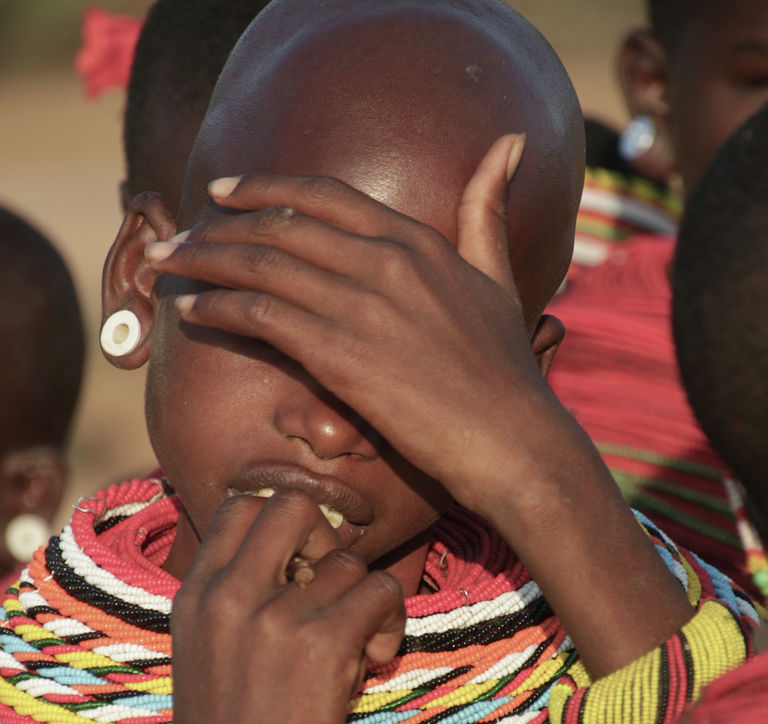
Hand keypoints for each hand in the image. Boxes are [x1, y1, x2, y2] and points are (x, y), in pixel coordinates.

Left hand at [146, 133, 548, 517]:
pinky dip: (218, 308)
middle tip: (174, 238)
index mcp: (416, 240)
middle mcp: (383, 260)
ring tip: (162, 267)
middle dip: (215, 229)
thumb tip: (506, 145)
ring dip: (202, 263)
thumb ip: (484, 215)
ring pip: (261, 266)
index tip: (222, 192)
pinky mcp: (340, 353)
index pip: (323, 195)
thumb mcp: (498, 279)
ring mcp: (360, 304)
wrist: (511, 439)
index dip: (263, 187)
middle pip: (279, 226)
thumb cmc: (504, 373)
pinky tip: (190, 311)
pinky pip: (261, 316)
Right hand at [171, 490, 404, 723]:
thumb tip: (305, 569)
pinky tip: (370, 663)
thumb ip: (237, 610)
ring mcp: (273, 615)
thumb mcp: (208, 666)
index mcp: (193, 598)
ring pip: (349, 560)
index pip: (241, 507)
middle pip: (295, 504)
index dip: (286, 526)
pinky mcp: (321, 643)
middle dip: (329, 536)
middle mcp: (228, 595)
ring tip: (358, 649)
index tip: (305, 568)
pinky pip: (381, 591)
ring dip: (367, 599)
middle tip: (336, 590)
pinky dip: (389, 623)